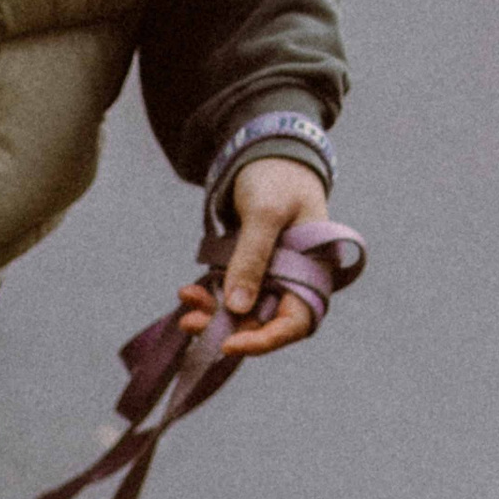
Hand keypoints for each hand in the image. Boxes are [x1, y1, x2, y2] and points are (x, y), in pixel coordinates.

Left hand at [177, 154, 330, 359]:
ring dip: (213, 315)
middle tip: (190, 323)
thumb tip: (236, 307)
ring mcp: (272, 278)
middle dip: (227, 328)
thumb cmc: (277, 178)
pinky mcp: (251, 271)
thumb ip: (252, 258)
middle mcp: (295, 280)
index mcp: (314, 270)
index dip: (265, 340)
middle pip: (264, 323)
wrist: (267, 153)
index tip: (230, 345)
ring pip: (242, 313)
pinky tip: (187, 293)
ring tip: (185, 307)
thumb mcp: (266, 213)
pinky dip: (209, 297)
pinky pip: (230, 295)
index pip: (295, 321)